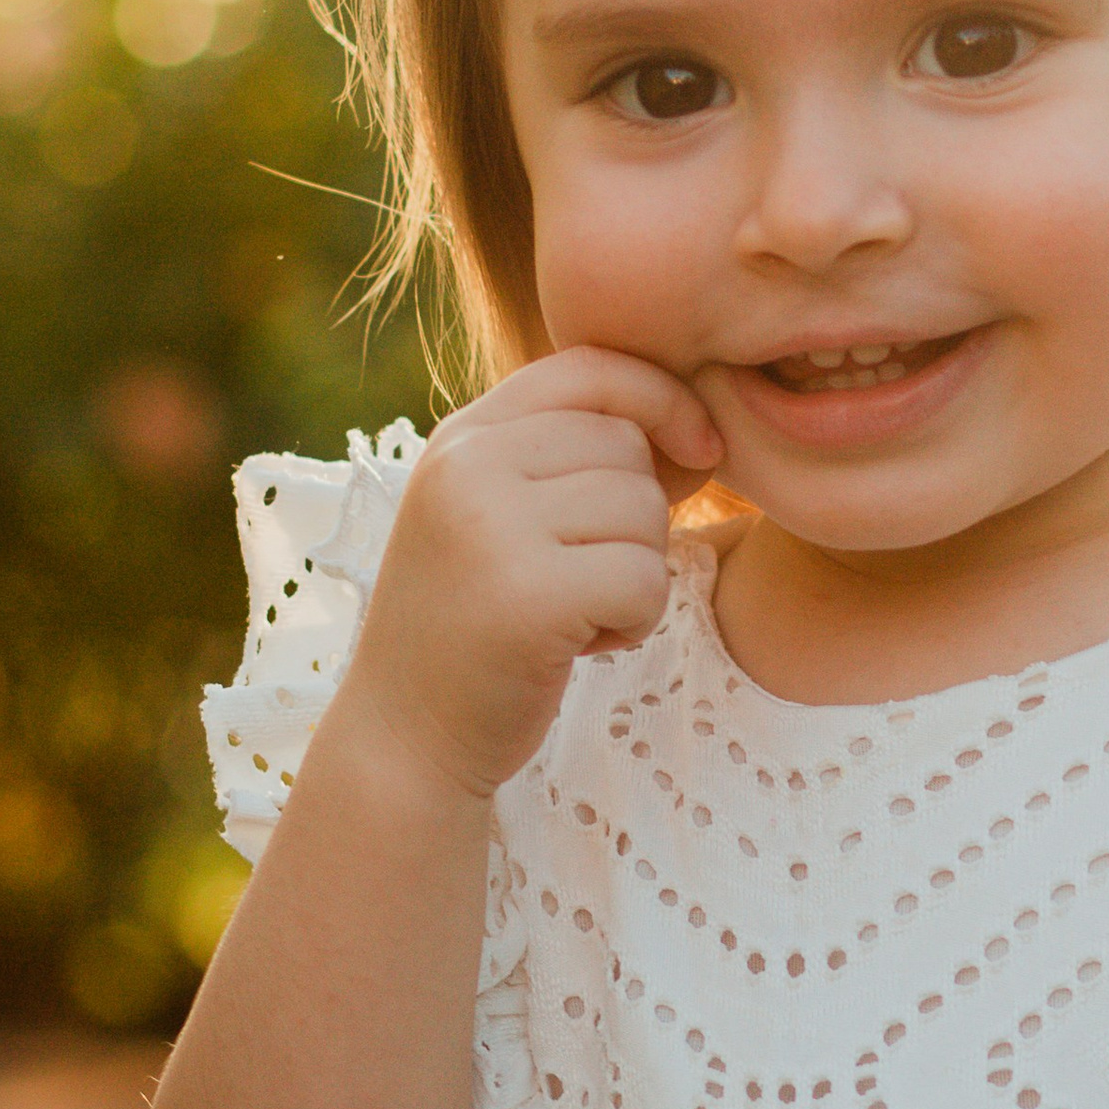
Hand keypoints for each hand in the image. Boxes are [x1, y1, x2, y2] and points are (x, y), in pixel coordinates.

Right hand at [329, 347, 722, 806]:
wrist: (405, 740)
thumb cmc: (477, 628)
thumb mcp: (505, 519)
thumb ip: (577, 461)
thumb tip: (703, 429)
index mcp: (462, 437)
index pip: (592, 367)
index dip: (662, 398)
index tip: (699, 449)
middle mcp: (466, 465)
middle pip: (628, 444)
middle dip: (636, 518)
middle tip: (579, 580)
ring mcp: (490, 526)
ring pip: (643, 512)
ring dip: (635, 574)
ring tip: (572, 614)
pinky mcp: (526, 595)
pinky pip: (644, 578)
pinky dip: (634, 621)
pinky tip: (578, 646)